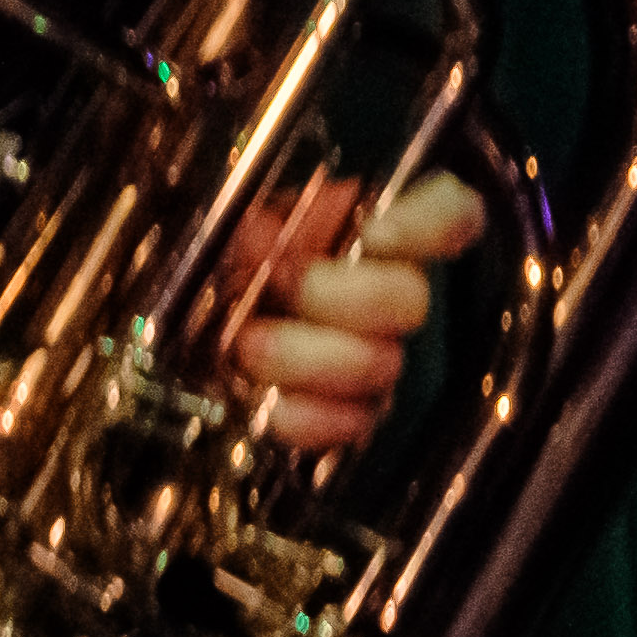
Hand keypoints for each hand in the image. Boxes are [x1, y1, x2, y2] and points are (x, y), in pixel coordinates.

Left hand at [226, 167, 492, 457]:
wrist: (185, 339)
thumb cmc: (215, 272)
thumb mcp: (224, 229)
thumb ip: (255, 224)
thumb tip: (266, 242)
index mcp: (363, 231)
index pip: (451, 214)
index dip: (433, 222)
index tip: (378, 232)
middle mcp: (385, 293)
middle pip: (411, 299)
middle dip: (340, 297)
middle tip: (281, 287)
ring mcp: (374, 356)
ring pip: (380, 365)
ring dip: (304, 356)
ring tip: (244, 345)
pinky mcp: (349, 413)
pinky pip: (353, 423)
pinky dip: (304, 414)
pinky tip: (264, 399)